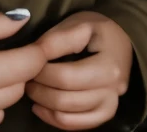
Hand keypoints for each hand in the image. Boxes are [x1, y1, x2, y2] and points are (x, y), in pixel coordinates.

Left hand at [27, 11, 132, 129]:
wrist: (120, 38)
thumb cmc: (97, 29)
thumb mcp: (78, 25)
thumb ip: (57, 40)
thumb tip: (34, 55)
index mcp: (109, 67)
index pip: (65, 77)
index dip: (41, 72)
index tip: (29, 61)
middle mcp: (114, 91)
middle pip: (66, 100)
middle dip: (39, 89)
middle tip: (26, 76)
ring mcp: (111, 105)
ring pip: (69, 117)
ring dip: (44, 105)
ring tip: (32, 88)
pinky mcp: (105, 114)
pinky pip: (77, 126)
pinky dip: (55, 119)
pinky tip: (40, 107)